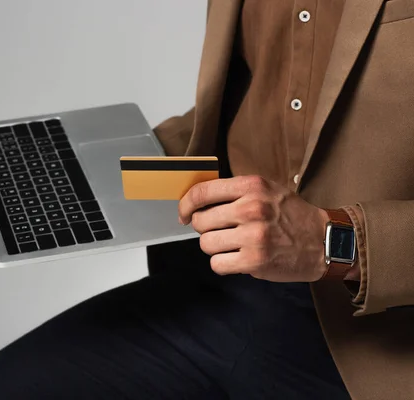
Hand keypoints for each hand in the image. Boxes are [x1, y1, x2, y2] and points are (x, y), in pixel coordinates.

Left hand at [178, 175, 328, 281]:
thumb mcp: (267, 189)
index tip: (183, 213)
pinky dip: (222, 263)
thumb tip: (196, 200)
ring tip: (231, 244)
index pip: (202, 192)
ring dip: (214, 247)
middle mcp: (251, 209)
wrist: (324, 241)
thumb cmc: (290, 215)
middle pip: (200, 221)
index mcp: (252, 186)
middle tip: (219, 230)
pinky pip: (217, 264)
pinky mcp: (254, 261)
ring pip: (206, 244)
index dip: (185, 204)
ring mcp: (253, 236)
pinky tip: (236, 258)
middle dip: (204, 228)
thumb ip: (235, 191)